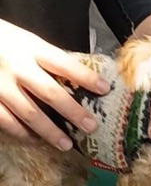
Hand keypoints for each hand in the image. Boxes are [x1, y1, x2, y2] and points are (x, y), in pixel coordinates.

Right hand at [0, 20, 109, 149]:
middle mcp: (18, 67)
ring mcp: (1, 86)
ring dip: (49, 131)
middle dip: (73, 112)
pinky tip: (34, 139)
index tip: (105, 89)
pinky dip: (22, 133)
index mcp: (31, 48)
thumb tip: (77, 79)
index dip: (85, 77)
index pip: (64, 63)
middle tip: (91, 126)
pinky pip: (6, 121)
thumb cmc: (3, 40)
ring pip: (29, 113)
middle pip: (50, 92)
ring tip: (66, 145)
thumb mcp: (26, 41)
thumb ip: (46, 58)